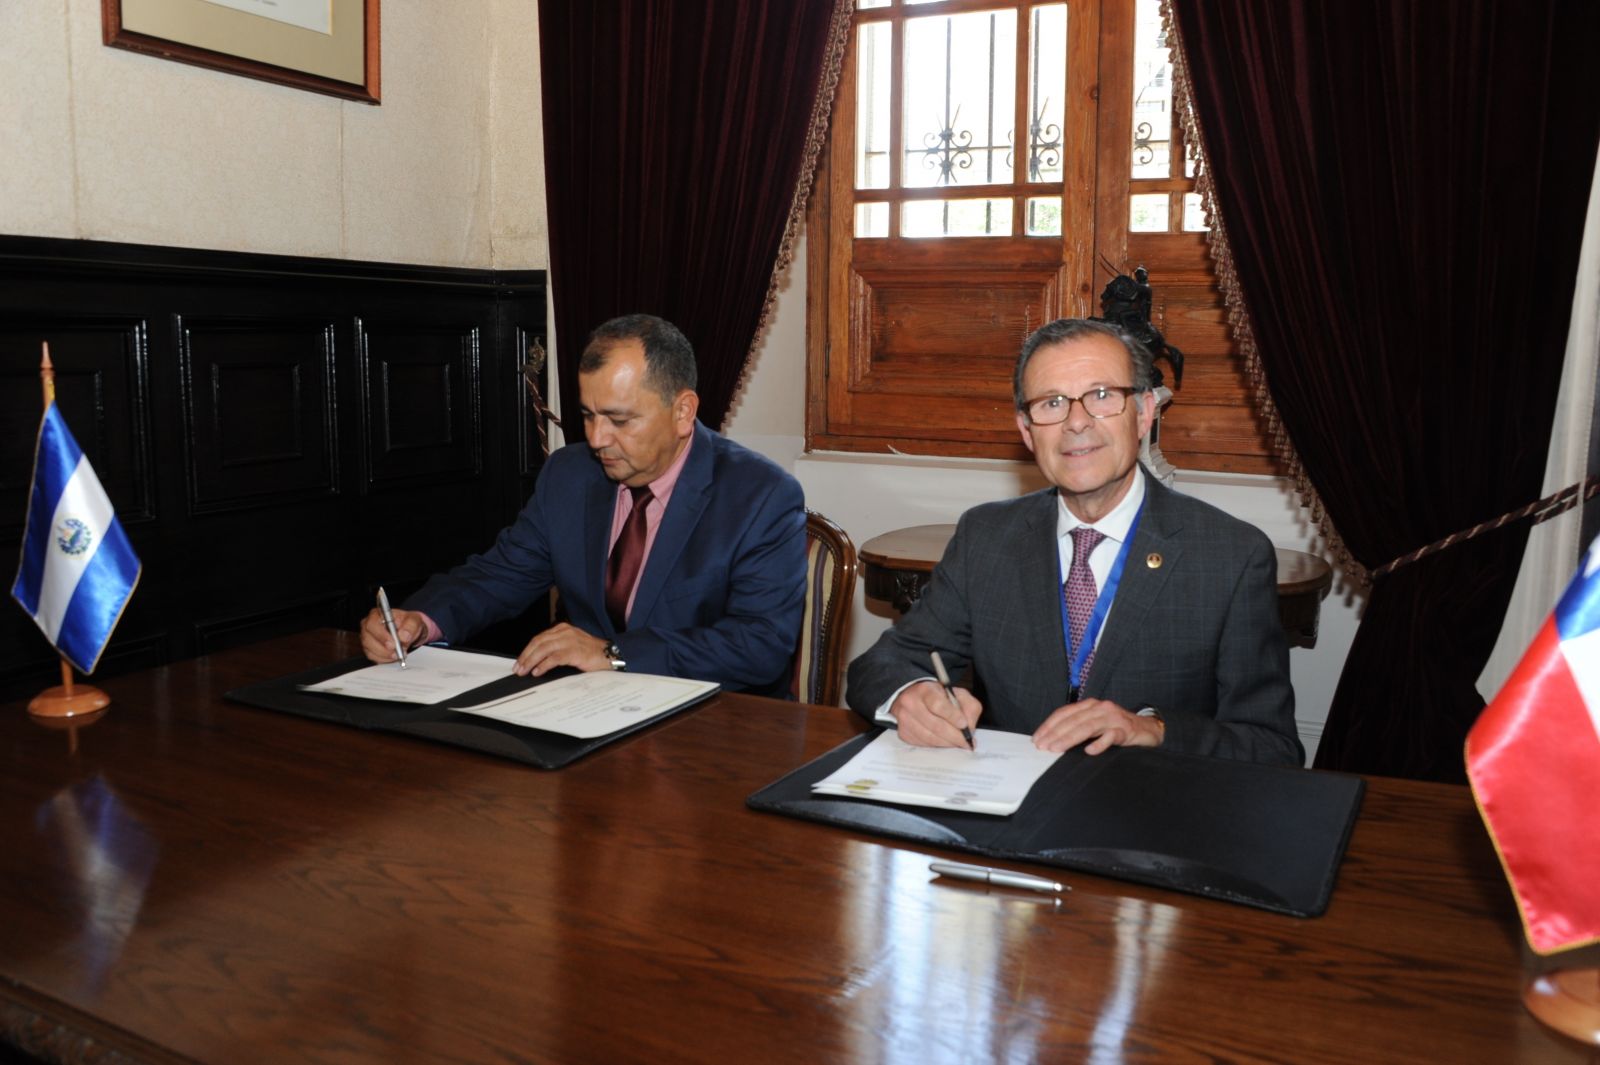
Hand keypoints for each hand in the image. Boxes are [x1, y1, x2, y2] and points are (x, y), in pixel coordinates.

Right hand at [360, 607, 427, 662]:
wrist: (408, 631)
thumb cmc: (408, 623)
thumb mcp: (414, 620)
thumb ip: (410, 626)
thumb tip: (403, 636)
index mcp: (377, 615)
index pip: (372, 624)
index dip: (381, 635)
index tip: (392, 644)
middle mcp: (368, 626)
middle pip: (368, 639)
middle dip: (383, 648)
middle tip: (396, 653)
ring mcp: (367, 638)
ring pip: (370, 650)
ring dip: (385, 655)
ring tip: (398, 654)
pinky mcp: (369, 649)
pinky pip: (373, 657)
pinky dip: (384, 659)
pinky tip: (393, 657)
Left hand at [515, 623, 610, 676]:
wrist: (610, 655)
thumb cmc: (591, 653)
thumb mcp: (571, 645)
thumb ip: (556, 648)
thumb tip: (537, 661)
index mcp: (562, 629)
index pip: (539, 638)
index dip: (527, 650)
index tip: (519, 662)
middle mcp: (564, 632)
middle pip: (538, 642)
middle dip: (526, 656)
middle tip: (518, 668)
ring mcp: (569, 640)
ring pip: (543, 649)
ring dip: (531, 661)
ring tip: (524, 671)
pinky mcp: (574, 651)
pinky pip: (554, 658)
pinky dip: (543, 665)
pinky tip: (538, 671)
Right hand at [890, 680, 982, 747]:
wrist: (914, 697)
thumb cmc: (938, 697)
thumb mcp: (957, 694)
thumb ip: (968, 707)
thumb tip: (969, 728)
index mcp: (925, 690)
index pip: (938, 705)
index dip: (952, 717)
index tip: (964, 725)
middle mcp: (911, 703)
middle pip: (935, 725)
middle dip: (955, 737)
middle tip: (967, 742)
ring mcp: (904, 719)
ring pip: (929, 738)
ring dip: (947, 743)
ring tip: (957, 743)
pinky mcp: (903, 732)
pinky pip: (923, 744)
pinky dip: (937, 745)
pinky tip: (944, 741)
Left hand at [1032, 697, 1162, 754]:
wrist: (1148, 729)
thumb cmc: (1117, 728)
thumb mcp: (1096, 724)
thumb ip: (1079, 727)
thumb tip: (1052, 740)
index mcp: (1090, 705)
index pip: (1065, 713)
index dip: (1049, 725)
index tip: (1037, 738)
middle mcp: (1100, 708)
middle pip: (1073, 720)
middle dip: (1055, 733)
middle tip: (1042, 746)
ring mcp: (1114, 718)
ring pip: (1088, 727)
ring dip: (1070, 738)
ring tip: (1056, 749)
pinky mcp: (1126, 730)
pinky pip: (1111, 736)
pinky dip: (1099, 744)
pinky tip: (1089, 751)